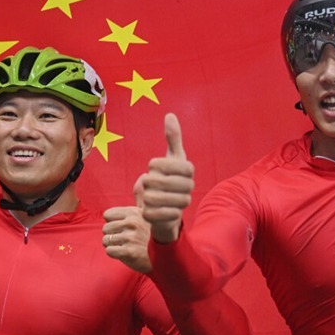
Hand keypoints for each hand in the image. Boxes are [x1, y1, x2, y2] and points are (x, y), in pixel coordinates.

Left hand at [103, 176, 152, 273]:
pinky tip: (125, 252)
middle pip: (105, 228)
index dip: (113, 222)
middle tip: (124, 239)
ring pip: (106, 240)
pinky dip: (115, 253)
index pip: (108, 215)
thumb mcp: (150, 212)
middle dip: (112, 235)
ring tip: (124, 245)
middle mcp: (132, 223)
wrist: (165, 255)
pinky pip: (110, 251)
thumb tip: (144, 176)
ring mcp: (130, 237)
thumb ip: (142, 197)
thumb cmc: (153, 233)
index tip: (123, 227)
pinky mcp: (129, 252)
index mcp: (134, 212)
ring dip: (113, 244)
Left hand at [140, 113, 193, 243]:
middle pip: (155, 181)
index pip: (162, 163)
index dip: (154, 165)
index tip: (153, 167)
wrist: (170, 209)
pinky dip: (146, 211)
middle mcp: (189, 186)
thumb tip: (170, 115)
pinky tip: (149, 209)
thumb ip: (172, 137)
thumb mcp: (172, 157)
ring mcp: (182, 203)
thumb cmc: (169, 178)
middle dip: (148, 182)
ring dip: (145, 196)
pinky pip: (151, 213)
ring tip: (150, 196)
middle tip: (150, 184)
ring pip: (151, 197)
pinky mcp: (173, 219)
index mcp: (188, 169)